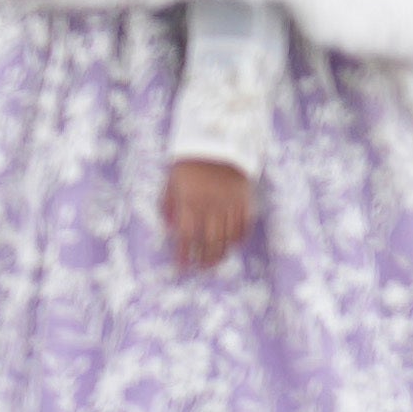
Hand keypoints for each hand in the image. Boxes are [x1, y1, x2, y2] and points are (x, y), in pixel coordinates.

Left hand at [163, 157, 254, 271]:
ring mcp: (230, 204)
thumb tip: (170, 229)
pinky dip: (239, 238)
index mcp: (190, 201)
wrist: (218, 143)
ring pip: (228, 237)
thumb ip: (168, 206)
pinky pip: (244, 226)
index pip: (186, 235)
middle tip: (200, 269)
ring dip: (221, 253)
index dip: (183, 254)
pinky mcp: (245, 200)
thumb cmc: (189, 164)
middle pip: (209, 241)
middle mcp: (211, 206)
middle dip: (204, 258)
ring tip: (215, 262)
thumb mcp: (171, 181)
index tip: (181, 266)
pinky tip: (233, 245)